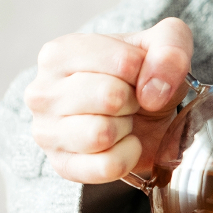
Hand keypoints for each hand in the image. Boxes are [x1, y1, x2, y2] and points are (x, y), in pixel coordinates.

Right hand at [24, 17, 193, 183]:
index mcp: (59, 53)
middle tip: (129, 102)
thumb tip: (153, 90)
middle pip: (110, 97)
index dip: (145, 71)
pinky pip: (107, 166)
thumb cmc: (144, 77)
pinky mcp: (62, 165)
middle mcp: (42, 91)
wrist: (145, 118)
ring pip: (101, 134)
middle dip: (133, 101)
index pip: (123, 62)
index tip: (137, 75)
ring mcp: (47, 132)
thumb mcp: (165, 46)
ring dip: (126, 129)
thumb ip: (170, 47)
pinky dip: (128, 157)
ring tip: (122, 120)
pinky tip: (123, 144)